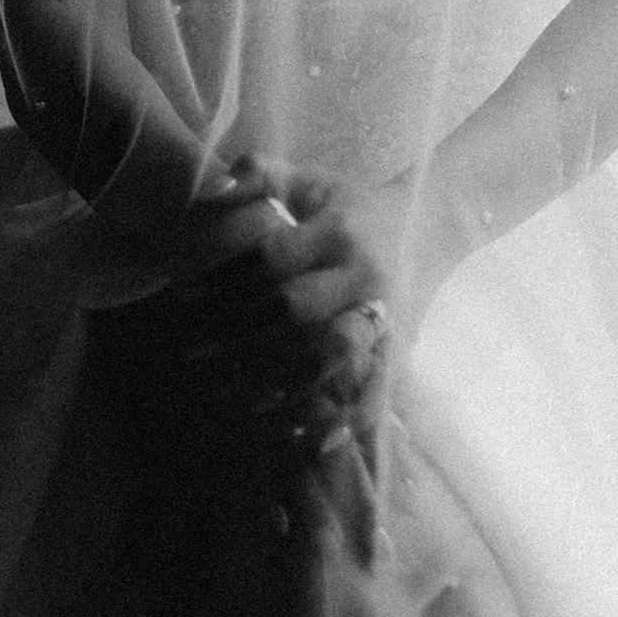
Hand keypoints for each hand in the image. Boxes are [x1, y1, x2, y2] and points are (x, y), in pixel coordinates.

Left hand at [163, 157, 404, 439]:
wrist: (435, 221)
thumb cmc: (353, 203)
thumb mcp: (312, 180)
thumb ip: (260, 174)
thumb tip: (209, 192)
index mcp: (338, 229)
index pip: (271, 257)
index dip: (225, 278)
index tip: (182, 296)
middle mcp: (362, 273)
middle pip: (293, 309)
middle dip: (238, 334)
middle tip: (191, 353)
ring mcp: (384, 314)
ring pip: (334, 354)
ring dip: (287, 382)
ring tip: (242, 402)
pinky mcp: (399, 346)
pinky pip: (378, 389)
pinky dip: (351, 419)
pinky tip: (316, 442)